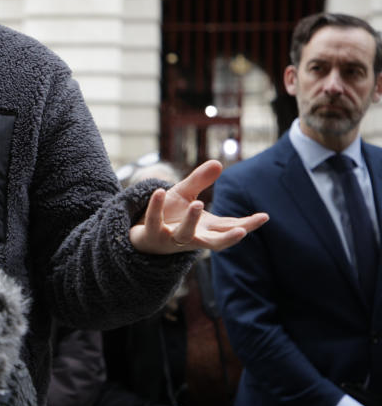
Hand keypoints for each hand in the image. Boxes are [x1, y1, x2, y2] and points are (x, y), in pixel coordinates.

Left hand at [129, 160, 267, 254]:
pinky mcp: (151, 235)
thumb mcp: (184, 195)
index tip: (264, 217)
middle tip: (243, 230)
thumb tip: (218, 163)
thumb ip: (199, 181)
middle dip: (229, 237)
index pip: (230, 228)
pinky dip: (156, 207)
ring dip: (191, 220)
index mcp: (205, 229)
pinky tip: (158, 191)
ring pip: (184, 235)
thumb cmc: (168, 216)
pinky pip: (153, 221)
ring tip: (197, 203)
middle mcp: (192, 237)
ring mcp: (171, 238)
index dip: (247, 224)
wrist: (141, 234)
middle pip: (214, 242)